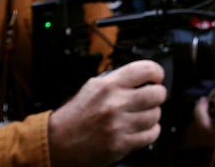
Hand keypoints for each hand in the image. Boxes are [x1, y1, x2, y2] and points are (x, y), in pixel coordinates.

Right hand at [48, 59, 167, 166]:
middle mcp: (115, 103)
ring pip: (156, 115)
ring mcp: (119, 125)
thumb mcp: (92, 87)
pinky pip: (151, 134)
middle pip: (157, 94)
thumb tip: (144, 76)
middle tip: (151, 98)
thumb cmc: (75, 115)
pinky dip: (150, 131)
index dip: (157, 73)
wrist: (56, 142)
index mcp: (108, 85)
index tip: (157, 78)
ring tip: (141, 116)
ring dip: (152, 115)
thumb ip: (118, 79)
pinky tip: (141, 129)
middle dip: (157, 95)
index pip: (146, 70)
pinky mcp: (121, 144)